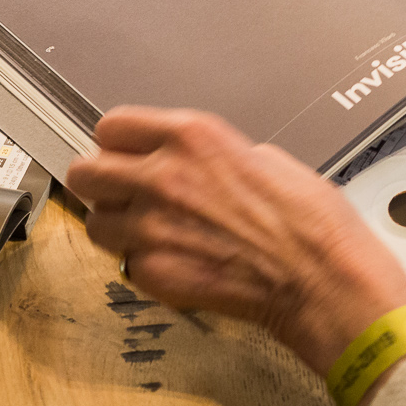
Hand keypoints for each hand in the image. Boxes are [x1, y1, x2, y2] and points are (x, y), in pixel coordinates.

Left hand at [66, 107, 405, 375]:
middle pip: (85, 172)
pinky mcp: (152, 272)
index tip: (125, 154)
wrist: (320, 277)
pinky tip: (176, 262)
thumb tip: (189, 160)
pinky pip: (125, 263)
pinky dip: (144, 265)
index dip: (118, 144)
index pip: (112, 127)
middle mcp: (162, 175)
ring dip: (118, 228)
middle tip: (123, 194)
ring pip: (96, 223)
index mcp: (190, 136)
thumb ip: (208, 154)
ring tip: (152, 234)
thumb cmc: (308, 220)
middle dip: (102, 183)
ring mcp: (151, 226)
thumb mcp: (262, 156)